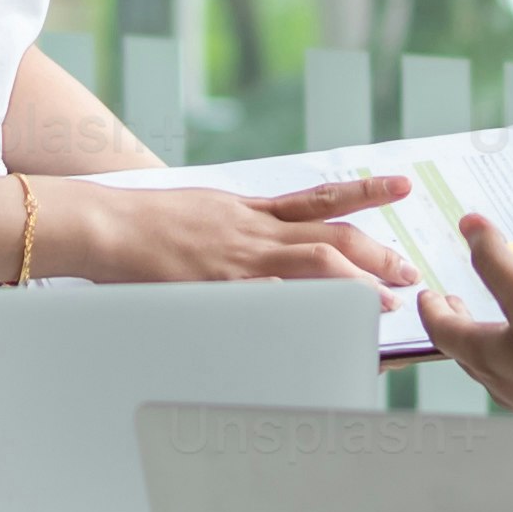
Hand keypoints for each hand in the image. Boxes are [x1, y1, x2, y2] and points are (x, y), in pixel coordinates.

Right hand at [40, 172, 420, 288]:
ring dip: (357, 280)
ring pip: (314, 262)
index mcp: (250, 211)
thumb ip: (238, 226)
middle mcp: (253, 231)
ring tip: (386, 299)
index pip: (320, 199)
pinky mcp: (221, 286)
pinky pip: (274, 298)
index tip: (399, 187)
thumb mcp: (202, 212)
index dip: (364, 192)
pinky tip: (330, 324)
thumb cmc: (144, 223)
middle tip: (408, 268)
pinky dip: (304, 310)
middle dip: (376, 252)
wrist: (105, 226)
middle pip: (330, 236)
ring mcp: (240, 260)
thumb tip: (269, 241)